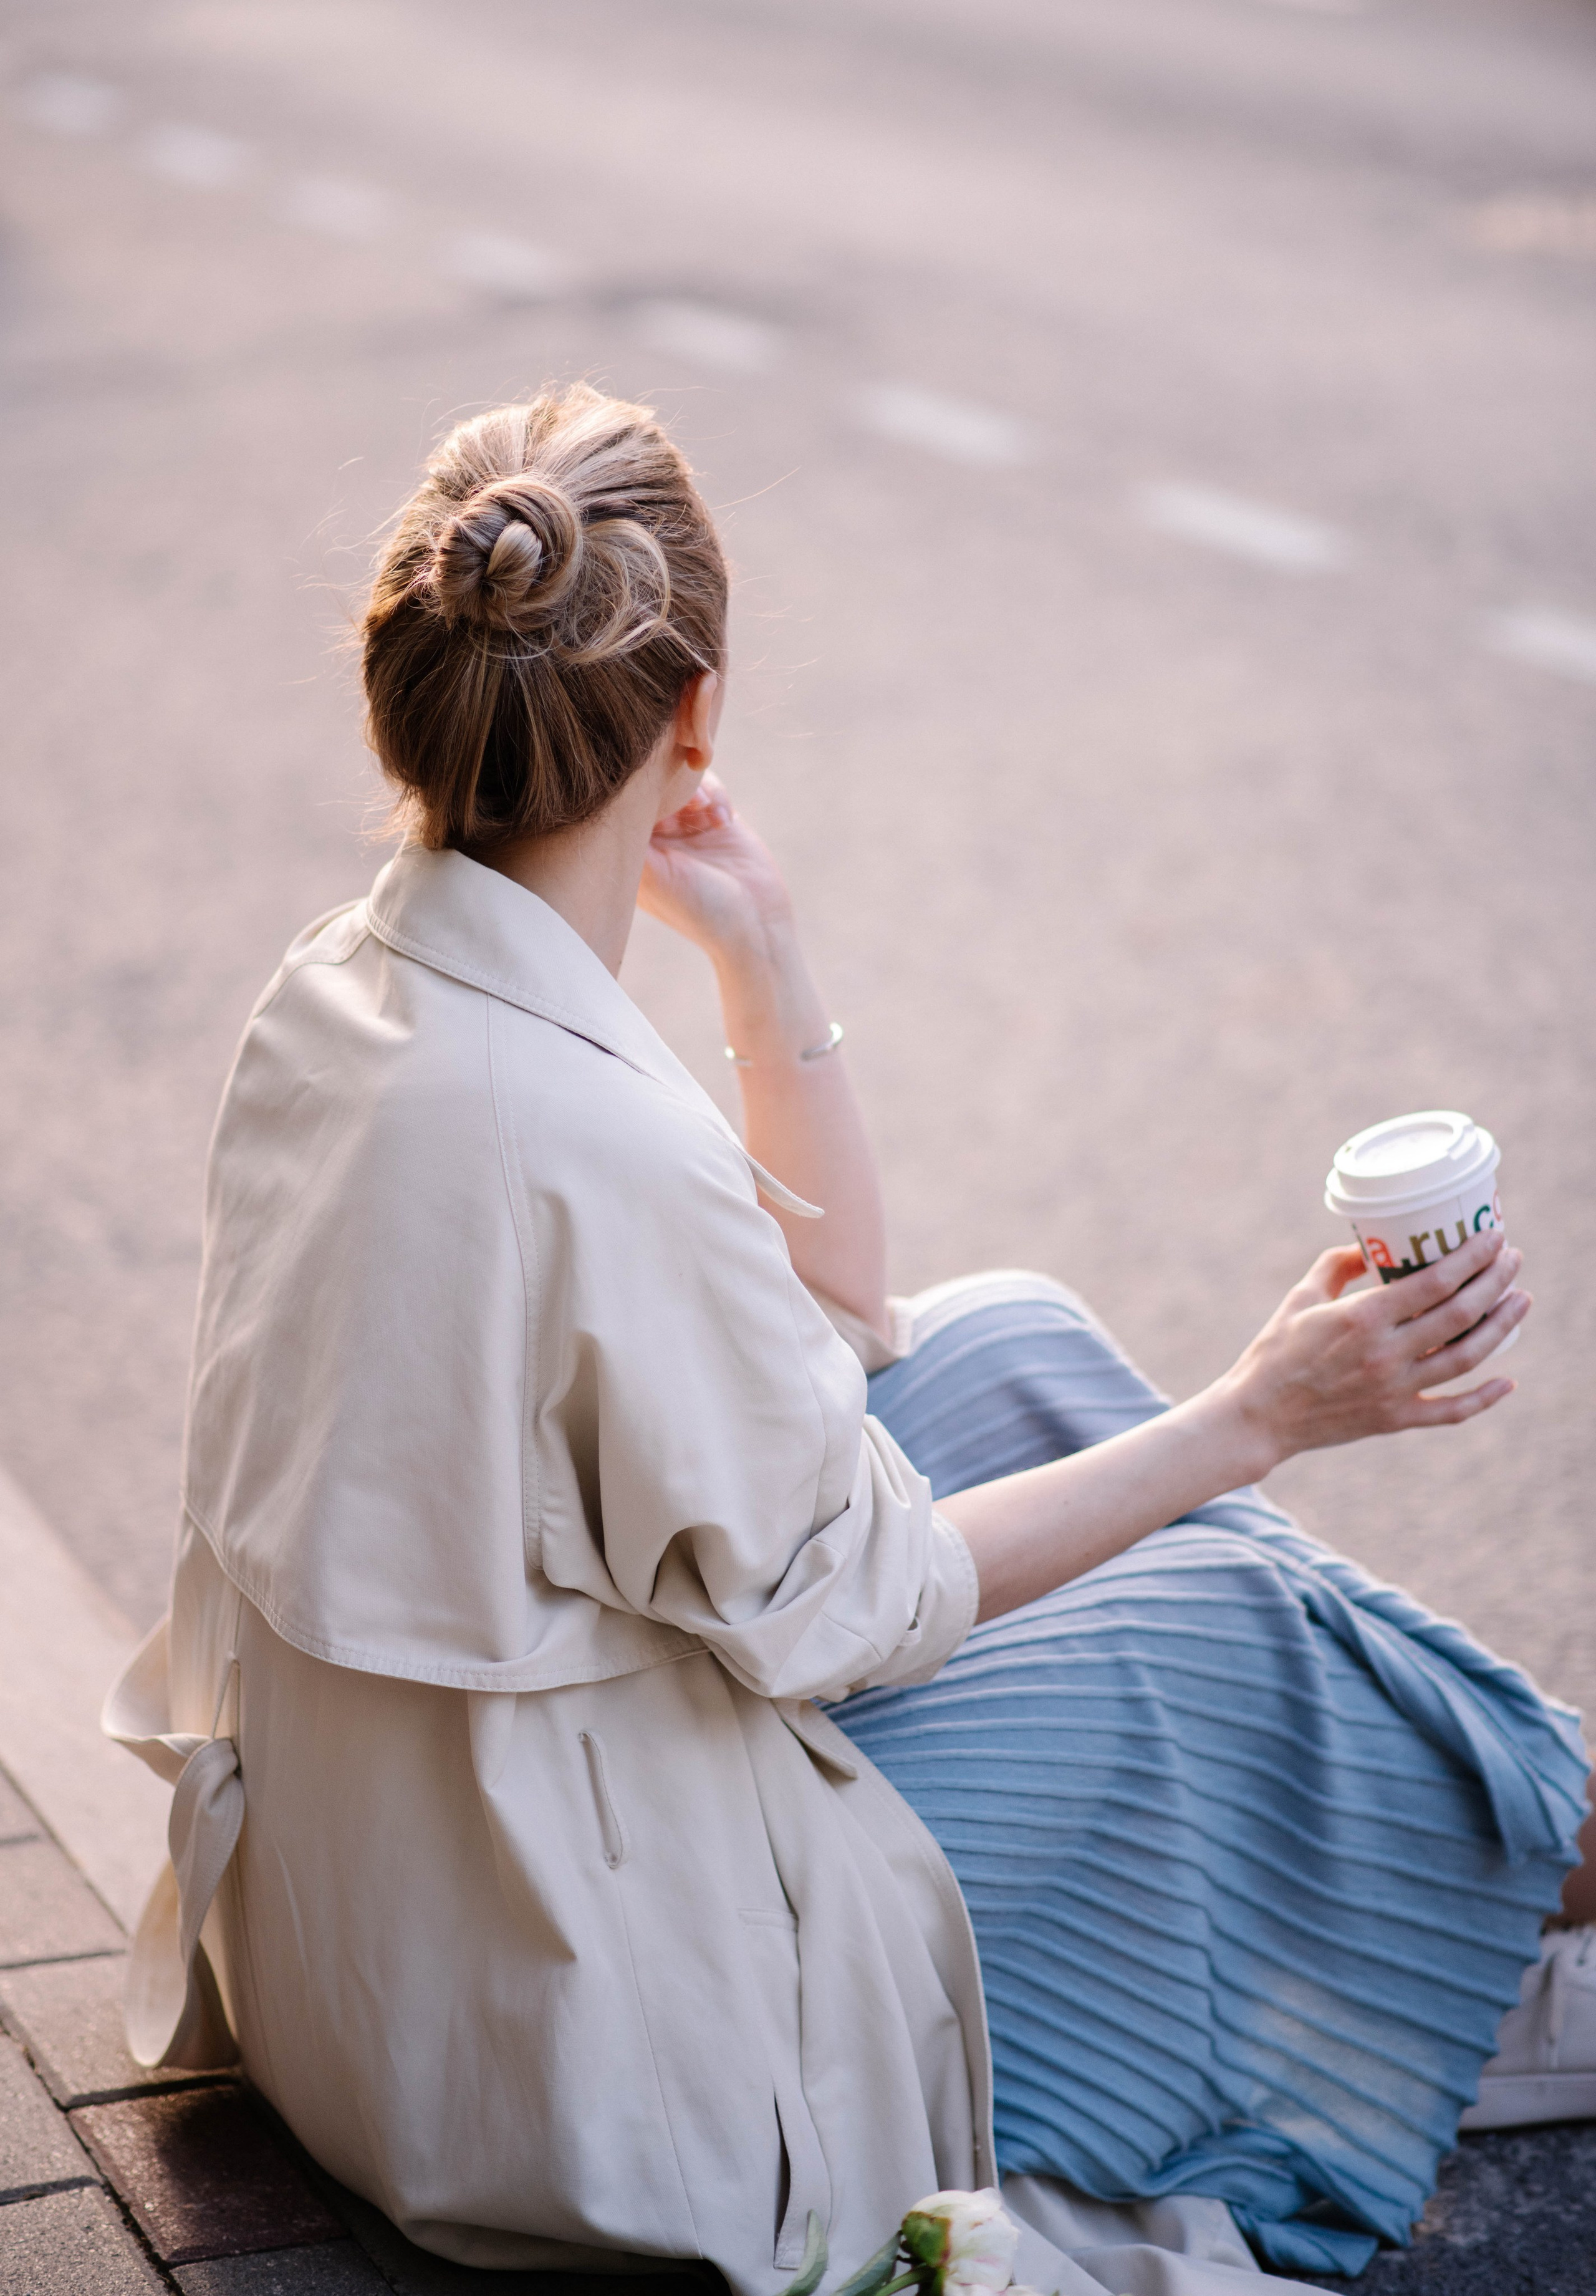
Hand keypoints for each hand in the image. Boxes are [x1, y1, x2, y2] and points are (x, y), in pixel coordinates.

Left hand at [638, 772, 793, 964]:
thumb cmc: (700, 910)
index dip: (633, 794)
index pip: (621, 810)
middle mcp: (658, 840)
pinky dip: (717, 797)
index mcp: (634, 856)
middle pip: (650, 791)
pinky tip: (723, 821)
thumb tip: (605, 801)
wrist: (757, 925)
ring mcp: (688, 828)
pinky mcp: (717, 820)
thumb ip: (628, 839)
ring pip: (681, 783)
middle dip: (666, 787)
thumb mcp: (654, 877)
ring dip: (695, 790)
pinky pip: (710, 788)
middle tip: (686, 802)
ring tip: (705, 810)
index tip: (650, 795)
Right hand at [1220, 1228, 1529, 1476]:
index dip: (1472, 1257)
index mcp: (1363, 1317)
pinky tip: (1508, 1382)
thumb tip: (1368, 1247)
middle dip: (1495, 1282)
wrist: (1258, 1417)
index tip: (1494, 1238)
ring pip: (1466, 1358)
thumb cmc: (1274, 1352)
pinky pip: (1451, 1411)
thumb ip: (1335, 1266)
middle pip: (1460, 1314)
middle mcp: (1386, 1353)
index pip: (1435, 1282)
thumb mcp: (1300, 1298)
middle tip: (1513, 1260)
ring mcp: (1395, 1390)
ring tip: (1521, 1301)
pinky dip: (1484, 1398)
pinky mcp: (1395, 1419)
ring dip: (1501, 1327)